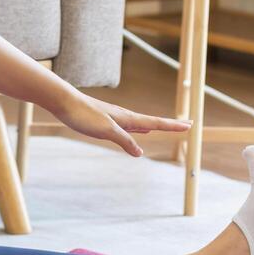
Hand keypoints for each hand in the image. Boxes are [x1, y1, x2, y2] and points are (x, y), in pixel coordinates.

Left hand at [50, 91, 192, 156]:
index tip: (190, 125)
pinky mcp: (105, 119)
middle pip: (152, 122)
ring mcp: (116, 117)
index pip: (156, 122)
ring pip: (140, 123)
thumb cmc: (84, 115)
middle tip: (185, 125)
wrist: (64, 101)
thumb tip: (140, 153)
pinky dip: (138, 128)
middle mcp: (124, 116)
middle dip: (168, 125)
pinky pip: (128, 125)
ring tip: (164, 128)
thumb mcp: (106, 131)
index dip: (172, 125)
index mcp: (128, 118)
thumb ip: (124, 141)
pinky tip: (136, 130)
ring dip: (154, 126)